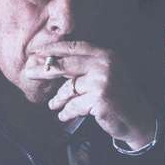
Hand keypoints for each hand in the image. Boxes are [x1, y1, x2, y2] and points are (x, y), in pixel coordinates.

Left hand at [25, 42, 155, 149]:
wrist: (136, 117)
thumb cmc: (117, 95)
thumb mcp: (104, 73)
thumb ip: (83, 66)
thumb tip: (51, 63)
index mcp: (105, 54)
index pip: (74, 47)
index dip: (53, 49)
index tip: (36, 52)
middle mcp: (104, 65)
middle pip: (66, 65)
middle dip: (44, 69)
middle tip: (28, 72)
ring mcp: (102, 82)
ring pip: (68, 88)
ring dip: (58, 99)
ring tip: (53, 104)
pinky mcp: (99, 99)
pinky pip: (74, 105)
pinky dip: (66, 112)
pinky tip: (63, 115)